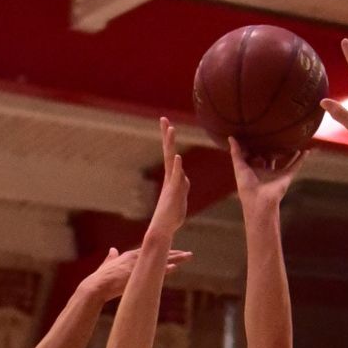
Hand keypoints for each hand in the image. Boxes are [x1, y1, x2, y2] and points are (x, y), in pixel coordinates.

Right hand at [84, 244, 189, 303]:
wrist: (97, 286)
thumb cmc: (101, 278)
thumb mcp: (107, 265)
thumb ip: (111, 258)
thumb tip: (112, 250)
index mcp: (129, 256)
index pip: (150, 251)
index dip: (163, 251)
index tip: (174, 252)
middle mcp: (135, 257)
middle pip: (159, 252)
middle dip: (174, 253)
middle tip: (188, 254)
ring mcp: (136, 265)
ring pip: (160, 259)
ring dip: (174, 258)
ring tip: (187, 257)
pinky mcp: (136, 274)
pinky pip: (153, 271)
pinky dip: (164, 268)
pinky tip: (175, 267)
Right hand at [149, 116, 189, 238]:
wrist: (164, 229)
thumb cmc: (172, 215)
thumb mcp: (181, 197)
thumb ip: (183, 185)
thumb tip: (184, 177)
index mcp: (172, 177)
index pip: (171, 154)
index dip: (169, 140)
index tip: (167, 125)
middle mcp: (170, 177)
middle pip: (168, 152)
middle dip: (167, 136)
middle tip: (164, 119)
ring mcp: (171, 184)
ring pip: (172, 160)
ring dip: (171, 144)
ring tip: (171, 129)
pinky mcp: (173, 193)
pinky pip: (176, 177)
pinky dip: (177, 167)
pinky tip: (177, 157)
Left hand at [229, 137, 302, 207]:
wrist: (259, 201)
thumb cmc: (246, 185)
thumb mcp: (239, 166)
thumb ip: (236, 152)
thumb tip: (230, 137)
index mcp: (254, 169)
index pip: (254, 155)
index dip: (254, 146)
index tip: (255, 133)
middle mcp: (266, 171)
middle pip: (269, 156)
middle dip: (271, 147)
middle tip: (273, 132)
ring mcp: (276, 174)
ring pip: (284, 160)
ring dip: (289, 152)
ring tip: (292, 140)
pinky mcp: (286, 176)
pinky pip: (295, 166)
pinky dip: (301, 159)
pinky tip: (306, 150)